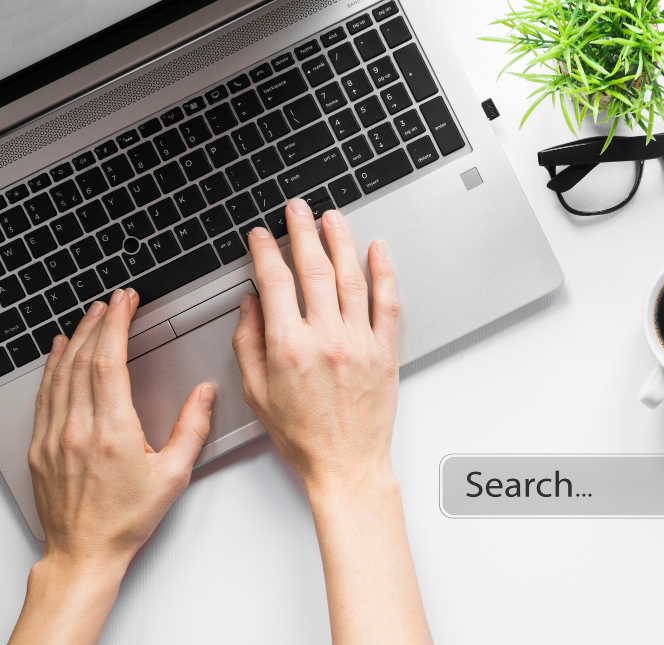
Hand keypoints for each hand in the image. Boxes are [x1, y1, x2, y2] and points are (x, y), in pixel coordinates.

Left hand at [12, 288, 215, 644]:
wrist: (83, 552)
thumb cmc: (126, 520)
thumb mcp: (174, 475)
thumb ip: (192, 429)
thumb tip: (205, 394)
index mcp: (113, 433)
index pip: (109, 363)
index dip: (117, 325)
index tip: (125, 303)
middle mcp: (78, 430)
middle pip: (83, 360)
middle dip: (100, 323)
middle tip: (113, 302)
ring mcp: (53, 437)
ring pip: (61, 373)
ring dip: (76, 339)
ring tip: (90, 316)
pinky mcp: (39, 446)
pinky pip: (45, 395)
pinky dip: (53, 367)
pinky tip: (61, 352)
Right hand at [232, 198, 399, 496]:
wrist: (345, 464)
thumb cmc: (302, 436)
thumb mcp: (257, 393)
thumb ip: (248, 343)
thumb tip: (251, 304)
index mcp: (289, 347)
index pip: (275, 282)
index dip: (265, 252)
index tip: (260, 236)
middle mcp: (326, 339)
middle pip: (314, 270)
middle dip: (302, 232)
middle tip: (297, 209)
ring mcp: (360, 342)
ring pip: (351, 278)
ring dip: (340, 241)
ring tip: (332, 218)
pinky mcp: (385, 351)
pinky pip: (387, 303)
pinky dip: (383, 272)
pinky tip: (377, 250)